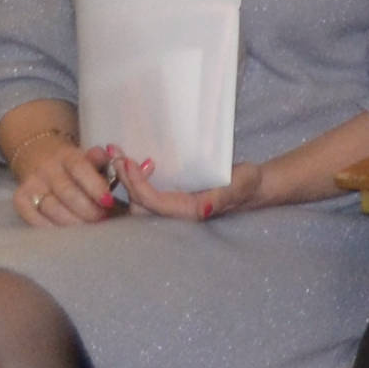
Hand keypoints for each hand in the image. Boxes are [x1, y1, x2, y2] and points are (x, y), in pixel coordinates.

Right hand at [7, 133, 123, 228]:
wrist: (36, 155)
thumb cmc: (73, 165)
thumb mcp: (89, 158)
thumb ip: (106, 163)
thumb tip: (130, 163)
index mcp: (67, 155)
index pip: (80, 168)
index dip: (95, 186)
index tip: (109, 202)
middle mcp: (46, 168)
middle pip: (67, 192)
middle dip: (88, 210)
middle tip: (102, 220)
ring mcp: (31, 184)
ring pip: (51, 208)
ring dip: (72, 222)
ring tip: (88, 229)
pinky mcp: (19, 199)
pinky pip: (33, 218)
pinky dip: (51, 227)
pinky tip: (66, 234)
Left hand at [114, 149, 251, 221]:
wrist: (251, 185)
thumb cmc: (247, 183)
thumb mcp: (241, 184)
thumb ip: (224, 196)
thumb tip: (205, 209)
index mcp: (189, 212)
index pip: (154, 204)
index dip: (138, 185)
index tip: (128, 162)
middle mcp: (176, 213)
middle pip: (140, 205)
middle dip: (125, 181)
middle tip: (116, 154)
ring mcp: (172, 207)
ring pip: (139, 199)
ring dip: (125, 179)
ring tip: (116, 154)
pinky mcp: (170, 197)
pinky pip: (145, 192)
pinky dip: (132, 178)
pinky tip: (127, 160)